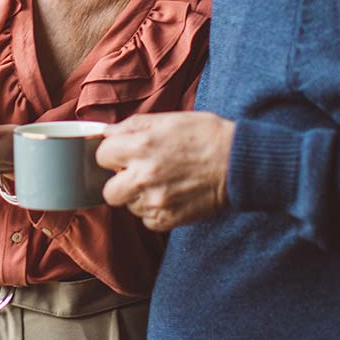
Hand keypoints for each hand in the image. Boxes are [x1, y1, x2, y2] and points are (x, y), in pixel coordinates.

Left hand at [97, 112, 233, 230]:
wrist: (238, 163)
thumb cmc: (206, 135)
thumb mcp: (168, 119)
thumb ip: (133, 126)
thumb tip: (108, 133)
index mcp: (141, 145)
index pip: (102, 156)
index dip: (113, 153)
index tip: (124, 153)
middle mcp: (144, 176)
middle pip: (108, 190)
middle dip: (119, 181)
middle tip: (137, 172)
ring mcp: (155, 201)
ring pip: (128, 206)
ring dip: (139, 196)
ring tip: (162, 182)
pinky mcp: (167, 220)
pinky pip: (146, 220)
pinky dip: (154, 210)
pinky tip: (171, 195)